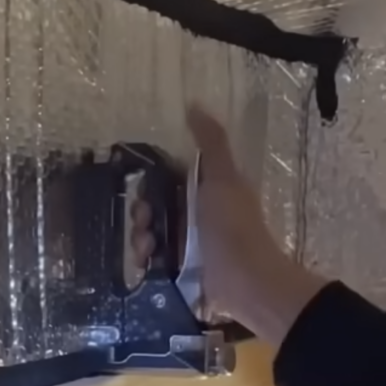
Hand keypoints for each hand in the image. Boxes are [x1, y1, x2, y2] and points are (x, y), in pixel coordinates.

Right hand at [131, 106, 326, 345]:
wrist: (245, 281)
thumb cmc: (232, 225)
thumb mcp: (222, 177)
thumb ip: (210, 142)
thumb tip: (193, 105)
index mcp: (208, 191)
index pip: (168, 181)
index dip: (151, 184)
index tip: (142, 192)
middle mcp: (197, 216)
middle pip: (155, 208)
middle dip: (142, 214)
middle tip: (143, 223)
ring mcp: (190, 245)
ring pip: (151, 234)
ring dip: (140, 238)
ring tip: (146, 248)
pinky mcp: (182, 271)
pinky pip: (154, 260)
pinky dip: (145, 259)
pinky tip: (145, 262)